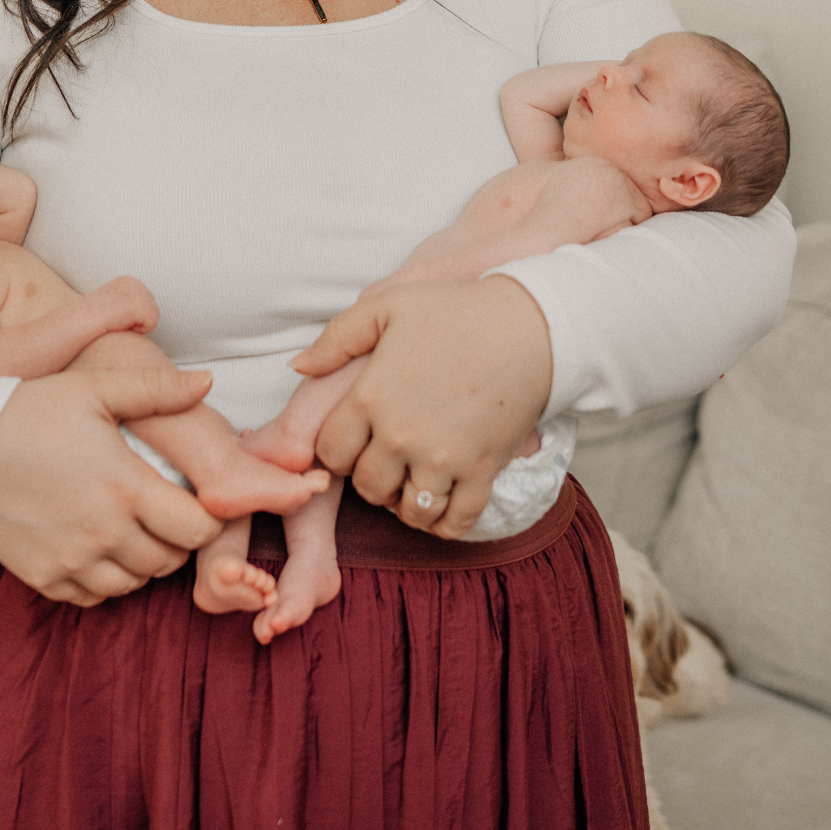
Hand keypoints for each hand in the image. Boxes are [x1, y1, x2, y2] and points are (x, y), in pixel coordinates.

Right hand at [0, 367, 222, 601]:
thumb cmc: (28, 413)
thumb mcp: (93, 388)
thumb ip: (155, 388)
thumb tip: (206, 382)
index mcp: (125, 488)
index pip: (197, 530)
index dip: (206, 518)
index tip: (195, 500)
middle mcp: (103, 533)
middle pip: (170, 561)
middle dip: (177, 540)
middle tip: (165, 513)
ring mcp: (72, 560)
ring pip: (134, 584)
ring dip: (142, 562)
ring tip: (131, 529)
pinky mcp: (44, 577)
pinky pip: (94, 596)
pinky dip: (104, 579)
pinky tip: (97, 547)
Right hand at [87, 274, 159, 336]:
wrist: (83, 319)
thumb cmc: (92, 318)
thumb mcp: (111, 304)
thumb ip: (125, 303)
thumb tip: (137, 314)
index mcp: (128, 281)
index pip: (145, 303)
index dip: (132, 316)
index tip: (116, 317)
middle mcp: (136, 283)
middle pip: (152, 309)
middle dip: (138, 320)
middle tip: (117, 321)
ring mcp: (140, 292)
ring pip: (153, 317)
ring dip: (138, 325)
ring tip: (119, 322)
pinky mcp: (142, 305)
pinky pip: (151, 324)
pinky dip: (139, 330)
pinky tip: (122, 325)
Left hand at [294, 275, 552, 537]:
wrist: (532, 324)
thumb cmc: (456, 310)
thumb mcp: (387, 307)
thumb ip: (336, 339)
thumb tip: (298, 367)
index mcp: (370, 397)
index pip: (329, 455)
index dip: (338, 451)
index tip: (357, 440)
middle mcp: (400, 435)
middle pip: (367, 488)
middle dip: (372, 478)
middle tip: (389, 459)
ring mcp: (443, 458)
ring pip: (409, 511)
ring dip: (407, 502)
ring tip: (415, 478)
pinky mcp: (482, 471)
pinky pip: (454, 522)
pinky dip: (445, 520)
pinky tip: (445, 499)